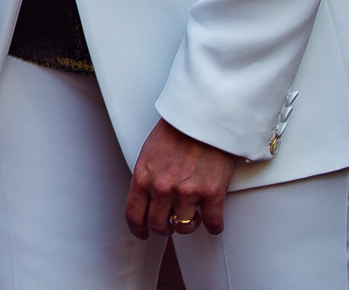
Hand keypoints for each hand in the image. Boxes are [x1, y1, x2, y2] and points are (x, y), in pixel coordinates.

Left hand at [125, 120, 234, 239]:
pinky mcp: (212, 193)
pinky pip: (213, 223)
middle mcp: (162, 188)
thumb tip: (148, 198)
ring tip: (193, 215)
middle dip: (164, 227)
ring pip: (184, 227)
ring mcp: (187, 192)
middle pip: (158, 225)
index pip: (134, 214)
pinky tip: (213, 220)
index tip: (143, 233)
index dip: (138, 229)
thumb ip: (147, 177)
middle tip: (171, 223)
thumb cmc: (178, 130)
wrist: (204, 116)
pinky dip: (214, 225)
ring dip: (189, 224)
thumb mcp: (149, 153)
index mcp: (143, 176)